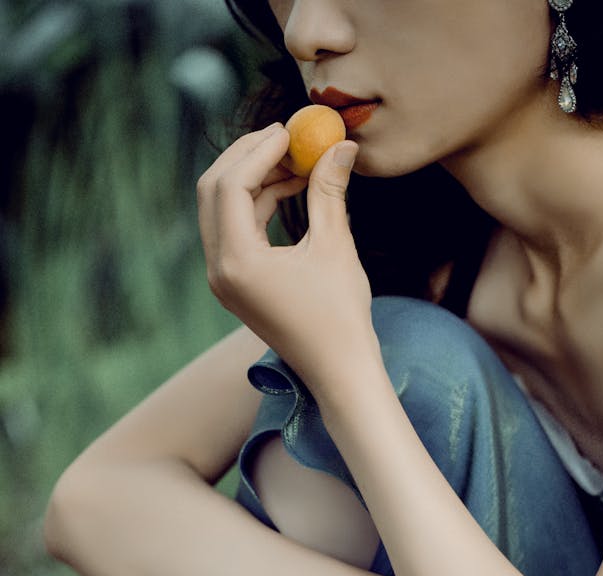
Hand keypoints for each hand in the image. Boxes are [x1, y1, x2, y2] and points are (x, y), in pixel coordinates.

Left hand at [197, 123, 378, 384]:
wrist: (337, 371)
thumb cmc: (341, 315)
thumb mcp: (335, 246)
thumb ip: (329, 191)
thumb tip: (340, 144)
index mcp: (237, 262)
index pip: (231, 185)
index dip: (260, 150)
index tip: (290, 130)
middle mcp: (218, 270)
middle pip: (214, 191)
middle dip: (247, 157)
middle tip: (285, 136)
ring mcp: (223, 279)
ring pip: (222, 209)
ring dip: (254, 178)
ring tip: (298, 162)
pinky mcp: (235, 284)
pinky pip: (235, 230)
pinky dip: (258, 204)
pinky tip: (292, 188)